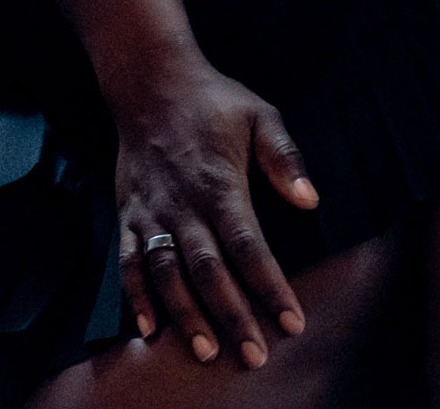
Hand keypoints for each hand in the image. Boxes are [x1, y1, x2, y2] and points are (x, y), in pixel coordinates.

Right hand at [108, 56, 317, 367]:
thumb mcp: (262, 115)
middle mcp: (184, 206)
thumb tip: (310, 199)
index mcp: (221, 186)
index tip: (292, 321)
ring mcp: (152, 214)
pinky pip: (129, 264)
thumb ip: (284, 157)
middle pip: (210, 271)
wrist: (150, 84)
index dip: (271, 287)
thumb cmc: (215, 102)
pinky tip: (150, 329)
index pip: (250, 247)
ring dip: (187, 315)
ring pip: (167, 275)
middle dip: (234, 316)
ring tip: (207, 351)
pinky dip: (137, 298)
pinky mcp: (129, 216)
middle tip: (255, 354)